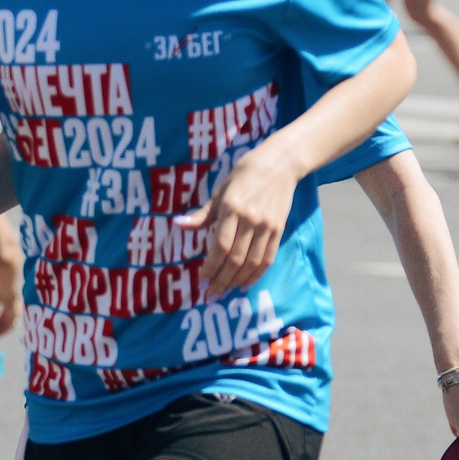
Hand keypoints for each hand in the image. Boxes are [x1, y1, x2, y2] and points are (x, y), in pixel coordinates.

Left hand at [176, 149, 295, 294]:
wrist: (280, 163)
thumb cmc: (244, 175)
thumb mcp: (220, 190)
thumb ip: (202, 214)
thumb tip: (178, 225)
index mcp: (232, 209)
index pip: (221, 246)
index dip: (211, 267)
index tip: (202, 282)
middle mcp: (250, 220)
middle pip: (235, 259)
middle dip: (221, 280)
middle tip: (210, 295)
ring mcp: (266, 226)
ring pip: (251, 262)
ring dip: (236, 281)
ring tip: (224, 293)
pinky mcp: (278, 230)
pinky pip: (267, 258)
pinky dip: (256, 275)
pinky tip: (244, 285)